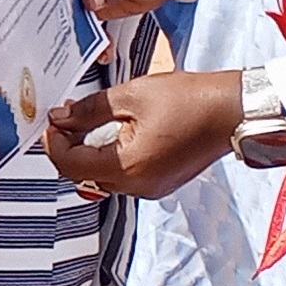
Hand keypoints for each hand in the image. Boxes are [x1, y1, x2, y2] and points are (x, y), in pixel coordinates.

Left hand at [43, 66, 243, 198]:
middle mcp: (137, 185)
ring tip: (90, 122)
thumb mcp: (131, 96)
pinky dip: (111, 157)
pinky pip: (124, 176)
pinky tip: (115, 133)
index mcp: (127, 166)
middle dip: (69, 147)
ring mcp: (150, 188)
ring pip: (102, 177)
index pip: (70, 164)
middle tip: (67, 118)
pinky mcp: (160, 183)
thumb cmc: (191, 100)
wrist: (233, 111)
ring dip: (89, 152)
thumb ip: (89, 110)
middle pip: (82, 175)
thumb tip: (61, 117)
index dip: (54, 142)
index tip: (53, 122)